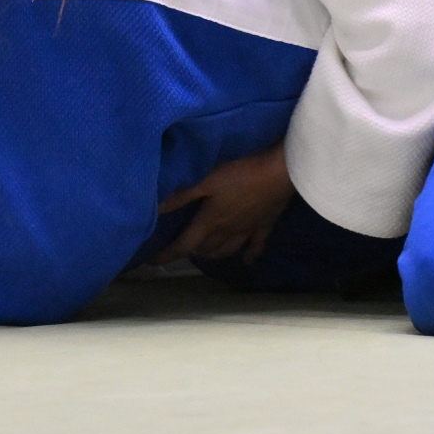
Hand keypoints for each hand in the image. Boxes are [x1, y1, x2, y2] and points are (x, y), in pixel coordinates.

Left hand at [154, 144, 293, 264]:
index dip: (167, 254)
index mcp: (210, 221)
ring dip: (214, 254)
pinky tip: (247, 261)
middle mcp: (227, 231)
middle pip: (205, 249)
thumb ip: (181, 195)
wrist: (280, 172)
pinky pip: (256, 246)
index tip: (153, 261)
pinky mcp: (265, 225)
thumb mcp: (206, 179)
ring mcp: (248, 230)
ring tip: (204, 254)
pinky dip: (250, 255)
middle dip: (191, 251)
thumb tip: (155, 209)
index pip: (184, 244)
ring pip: (227, 250)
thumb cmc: (241, 172)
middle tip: (181, 249)